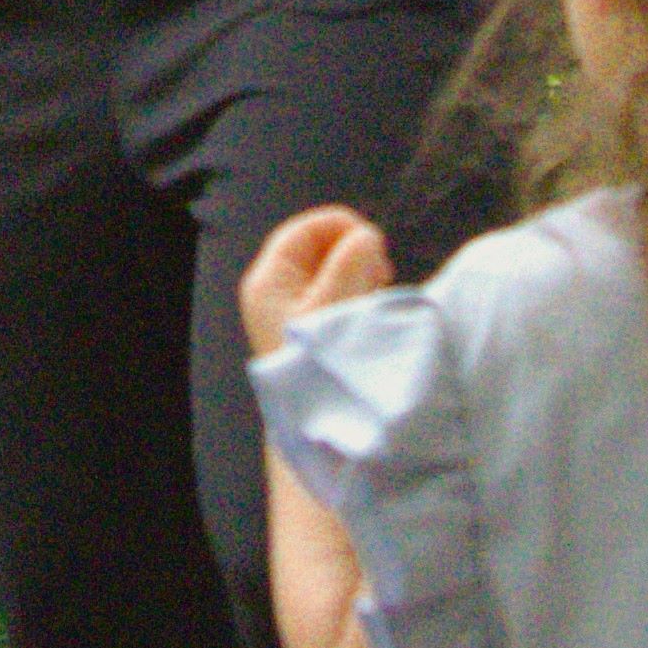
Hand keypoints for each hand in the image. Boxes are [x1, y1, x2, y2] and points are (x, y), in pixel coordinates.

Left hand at [234, 204, 398, 356]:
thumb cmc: (319, 363)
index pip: (306, 228)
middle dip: (354, 253)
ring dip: (358, 274)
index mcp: (270, 279)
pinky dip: (356, 292)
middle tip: (378, 275)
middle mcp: (275, 291)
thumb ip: (352, 261)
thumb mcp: (336, 304)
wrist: (315, 419)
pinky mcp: (309, 326)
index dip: (343, 228)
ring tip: (372, 295)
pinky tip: (366, 310)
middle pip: (320, 247)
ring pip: (331, 269)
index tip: (374, 247)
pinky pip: (336, 292)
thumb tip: (365, 237)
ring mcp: (291, 309)